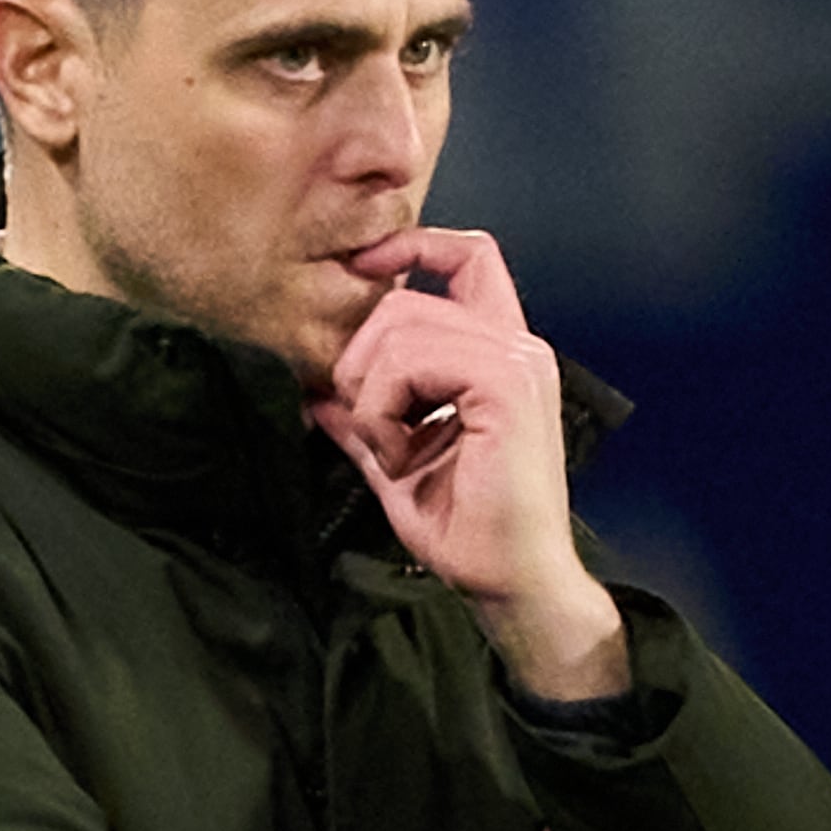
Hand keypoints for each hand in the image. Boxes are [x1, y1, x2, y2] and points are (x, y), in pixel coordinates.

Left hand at [314, 227, 625, 700]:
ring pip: (402, 324)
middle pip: (407, 298)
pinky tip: (400, 454)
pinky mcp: (507, 384)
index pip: (469, 257)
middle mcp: (517, 346)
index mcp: (500, 355)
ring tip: (391, 451)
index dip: (414, 246)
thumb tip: (312, 392)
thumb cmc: (468, 531)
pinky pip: (412, 359)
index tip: (363, 269)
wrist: (513, 584)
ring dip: (371, 393)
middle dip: (361, 359)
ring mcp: (516, 360)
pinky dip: (384, 408)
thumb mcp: (396, 463)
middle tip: (371, 428)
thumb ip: (362, 419)